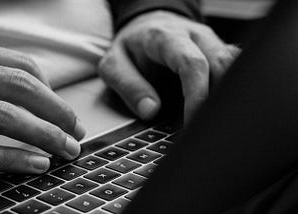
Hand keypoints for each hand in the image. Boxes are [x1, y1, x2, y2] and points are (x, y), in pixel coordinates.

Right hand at [0, 42, 85, 173]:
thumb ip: (2, 83)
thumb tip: (48, 101)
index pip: (21, 65)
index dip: (51, 91)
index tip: (68, 114)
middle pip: (20, 86)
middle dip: (58, 111)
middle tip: (78, 133)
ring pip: (5, 115)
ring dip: (46, 135)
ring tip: (68, 150)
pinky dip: (15, 158)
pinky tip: (39, 164)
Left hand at [99, 11, 239, 120]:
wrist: (146, 25)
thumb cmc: (131, 47)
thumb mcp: (114, 64)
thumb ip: (129, 86)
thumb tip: (151, 110)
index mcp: (166, 37)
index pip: (192, 64)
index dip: (197, 95)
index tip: (192, 122)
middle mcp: (194, 36)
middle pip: (221, 64)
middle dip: (217, 100)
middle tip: (206, 128)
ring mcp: (209, 41)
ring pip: (233, 66)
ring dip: (227, 96)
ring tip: (214, 121)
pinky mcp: (217, 50)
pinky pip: (234, 67)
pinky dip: (231, 88)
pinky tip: (220, 107)